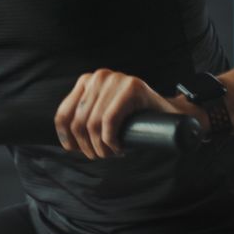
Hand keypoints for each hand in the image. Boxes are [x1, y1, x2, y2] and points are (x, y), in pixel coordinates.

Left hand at [54, 68, 190, 159]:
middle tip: (101, 156)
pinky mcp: (132, 87)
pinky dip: (111, 140)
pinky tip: (119, 147)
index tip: (74, 150)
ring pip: (93, 124)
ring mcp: (115, 79)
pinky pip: (109, 121)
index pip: (64, 113)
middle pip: (78, 122)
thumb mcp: (103, 114)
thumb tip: (65, 140)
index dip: (66, 137)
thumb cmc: (133, 119)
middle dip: (87, 146)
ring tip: (111, 153)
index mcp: (87, 81)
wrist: (170, 115)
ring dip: (100, 147)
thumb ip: (85, 117)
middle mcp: (98, 77)